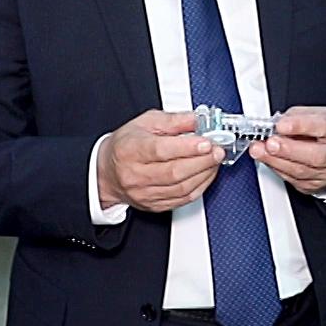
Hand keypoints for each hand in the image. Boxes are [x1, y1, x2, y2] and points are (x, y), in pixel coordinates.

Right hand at [97, 110, 225, 211]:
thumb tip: (198, 120)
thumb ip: (174, 120)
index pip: (161, 151)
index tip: (206, 141)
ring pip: (181, 188)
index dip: (187, 147)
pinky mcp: (154, 205)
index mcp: (130, 150)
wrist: (108, 172)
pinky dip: (200, 186)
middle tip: (218, 150)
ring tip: (214, 160)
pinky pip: (183, 199)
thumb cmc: (126, 145)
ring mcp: (144, 193)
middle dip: (202, 161)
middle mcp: (135, 174)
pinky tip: (206, 174)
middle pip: (174, 172)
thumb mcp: (146, 123)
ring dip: (204, 173)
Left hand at [252, 106, 325, 195]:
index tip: (281, 125)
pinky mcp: (314, 185)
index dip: (300, 126)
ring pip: (301, 171)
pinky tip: (267, 159)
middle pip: (316, 156)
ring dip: (275, 160)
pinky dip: (276, 168)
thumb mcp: (314, 113)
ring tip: (259, 150)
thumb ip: (295, 116)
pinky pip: (293, 180)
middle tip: (270, 143)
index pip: (323, 126)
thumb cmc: (324, 129)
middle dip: (288, 149)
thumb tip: (275, 125)